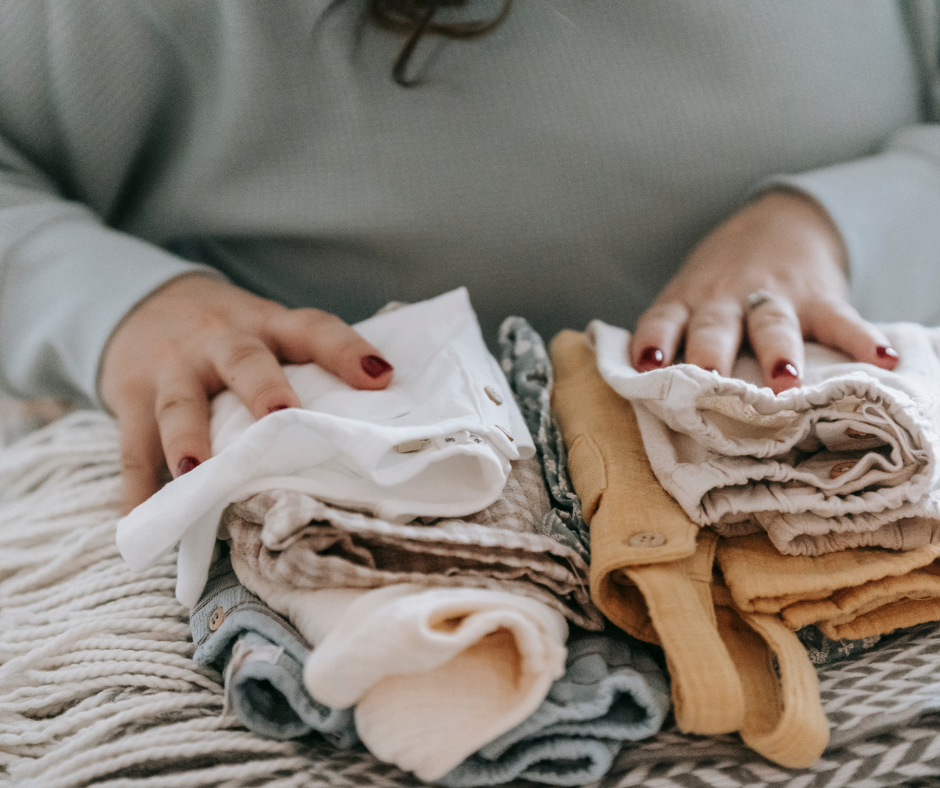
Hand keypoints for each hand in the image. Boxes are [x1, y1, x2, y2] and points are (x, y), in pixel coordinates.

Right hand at [100, 274, 393, 512]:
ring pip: (180, 403)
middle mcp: (220, 341)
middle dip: (264, 389)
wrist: (140, 301)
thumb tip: (378, 421)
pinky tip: (141, 519)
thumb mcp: (266, 330)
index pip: (313, 329)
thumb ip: (306, 365)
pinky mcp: (129, 398)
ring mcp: (172, 369)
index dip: (345, 349)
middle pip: (244, 361)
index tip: (381, 377)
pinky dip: (137, 486)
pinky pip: (131, 446)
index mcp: (267, 324)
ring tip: (196, 472)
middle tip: (284, 416)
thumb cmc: (229, 334)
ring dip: (188, 438)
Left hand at [630, 190, 898, 392]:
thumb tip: (646, 399)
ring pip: (772, 324)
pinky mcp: (819, 298)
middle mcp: (725, 300)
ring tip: (785, 381)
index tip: (646, 365)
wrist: (777, 221)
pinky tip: (880, 359)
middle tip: (710, 380)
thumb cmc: (718, 283)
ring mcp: (773, 297)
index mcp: (687, 302)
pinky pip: (841, 320)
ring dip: (778, 352)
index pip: (663, 320)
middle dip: (711, 354)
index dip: (652, 340)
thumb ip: (673, 340)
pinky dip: (862, 340)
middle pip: (715, 327)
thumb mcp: (688, 299)